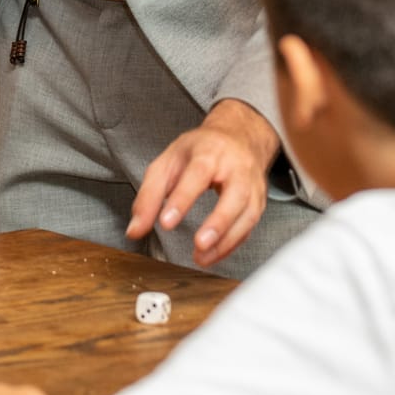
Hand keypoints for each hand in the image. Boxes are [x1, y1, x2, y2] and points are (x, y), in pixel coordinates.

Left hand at [128, 100, 277, 268]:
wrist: (238, 136)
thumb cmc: (201, 149)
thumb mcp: (168, 162)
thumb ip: (150, 195)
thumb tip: (136, 229)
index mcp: (209, 152)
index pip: (198, 174)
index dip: (183, 199)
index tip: (166, 222)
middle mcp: (236, 168)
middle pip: (234, 195)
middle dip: (218, 223)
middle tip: (199, 244)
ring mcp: (252, 185)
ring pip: (247, 215)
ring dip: (226, 241)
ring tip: (202, 257)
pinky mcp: (259, 202)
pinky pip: (249, 227)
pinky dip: (232, 245)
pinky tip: (213, 255)